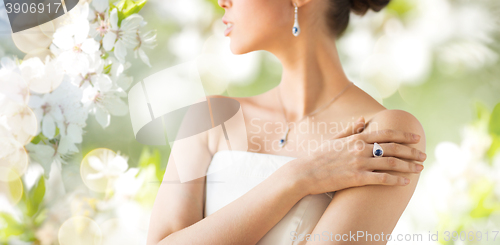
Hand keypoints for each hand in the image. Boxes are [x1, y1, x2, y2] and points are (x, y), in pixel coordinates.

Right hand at [291, 116, 425, 195]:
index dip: (403, 135)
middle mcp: (360, 148)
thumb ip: (350, 129)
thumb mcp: (335, 139)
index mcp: (356, 138)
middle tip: (423, 155)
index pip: (385, 134)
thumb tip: (362, 119)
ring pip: (390, 163)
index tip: (416, 138)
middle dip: (411, 152)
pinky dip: (395, 180)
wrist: (305, 172)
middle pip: (392, 148)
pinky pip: (381, 179)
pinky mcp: (356, 178)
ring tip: (419, 169)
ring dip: (408, 166)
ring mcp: (359, 163)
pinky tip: (405, 182)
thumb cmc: (319, 156)